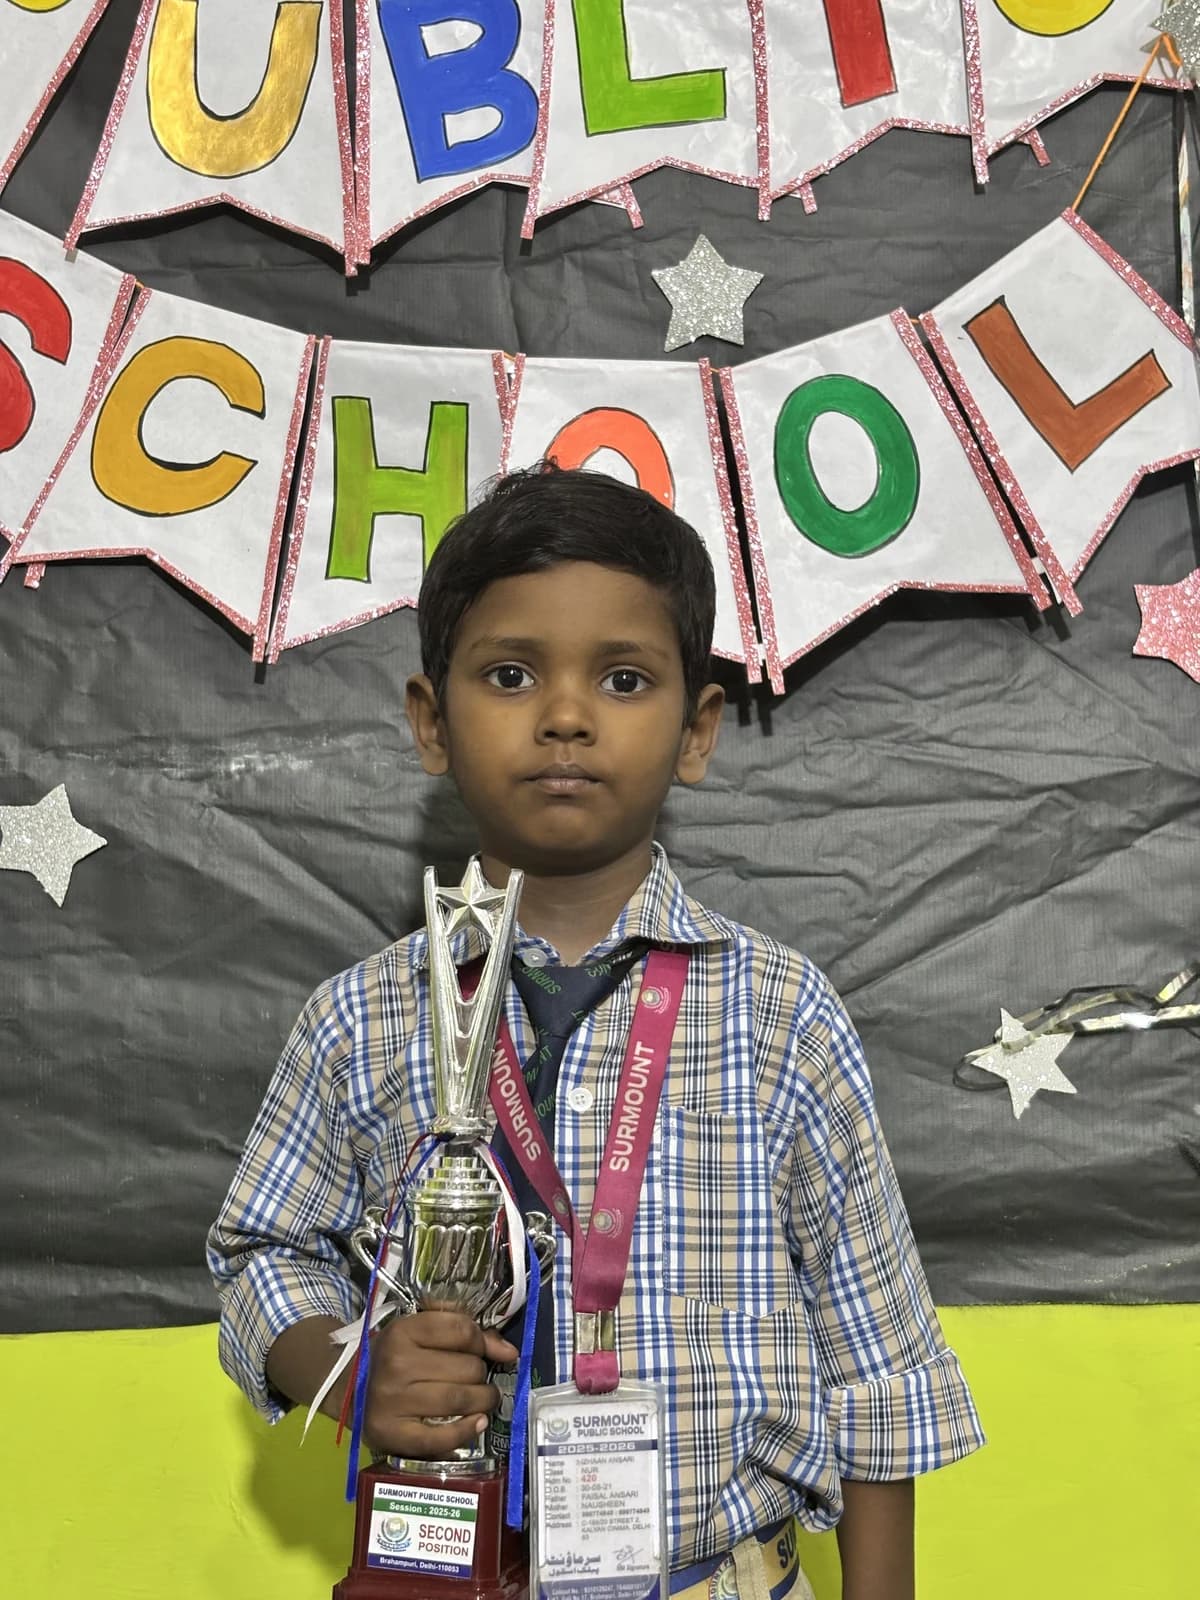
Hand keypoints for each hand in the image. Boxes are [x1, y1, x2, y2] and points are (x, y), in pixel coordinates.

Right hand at [363, 1311, 518, 1458]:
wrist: (349, 1387)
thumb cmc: (395, 1355)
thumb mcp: (421, 1330)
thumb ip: (464, 1331)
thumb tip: (509, 1352)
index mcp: (403, 1331)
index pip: (462, 1330)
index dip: (480, 1341)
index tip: (479, 1350)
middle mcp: (396, 1364)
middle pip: (467, 1367)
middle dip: (481, 1373)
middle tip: (476, 1379)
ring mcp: (393, 1401)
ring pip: (461, 1399)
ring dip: (483, 1401)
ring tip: (483, 1400)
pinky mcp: (393, 1435)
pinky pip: (442, 1437)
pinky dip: (467, 1431)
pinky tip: (477, 1423)